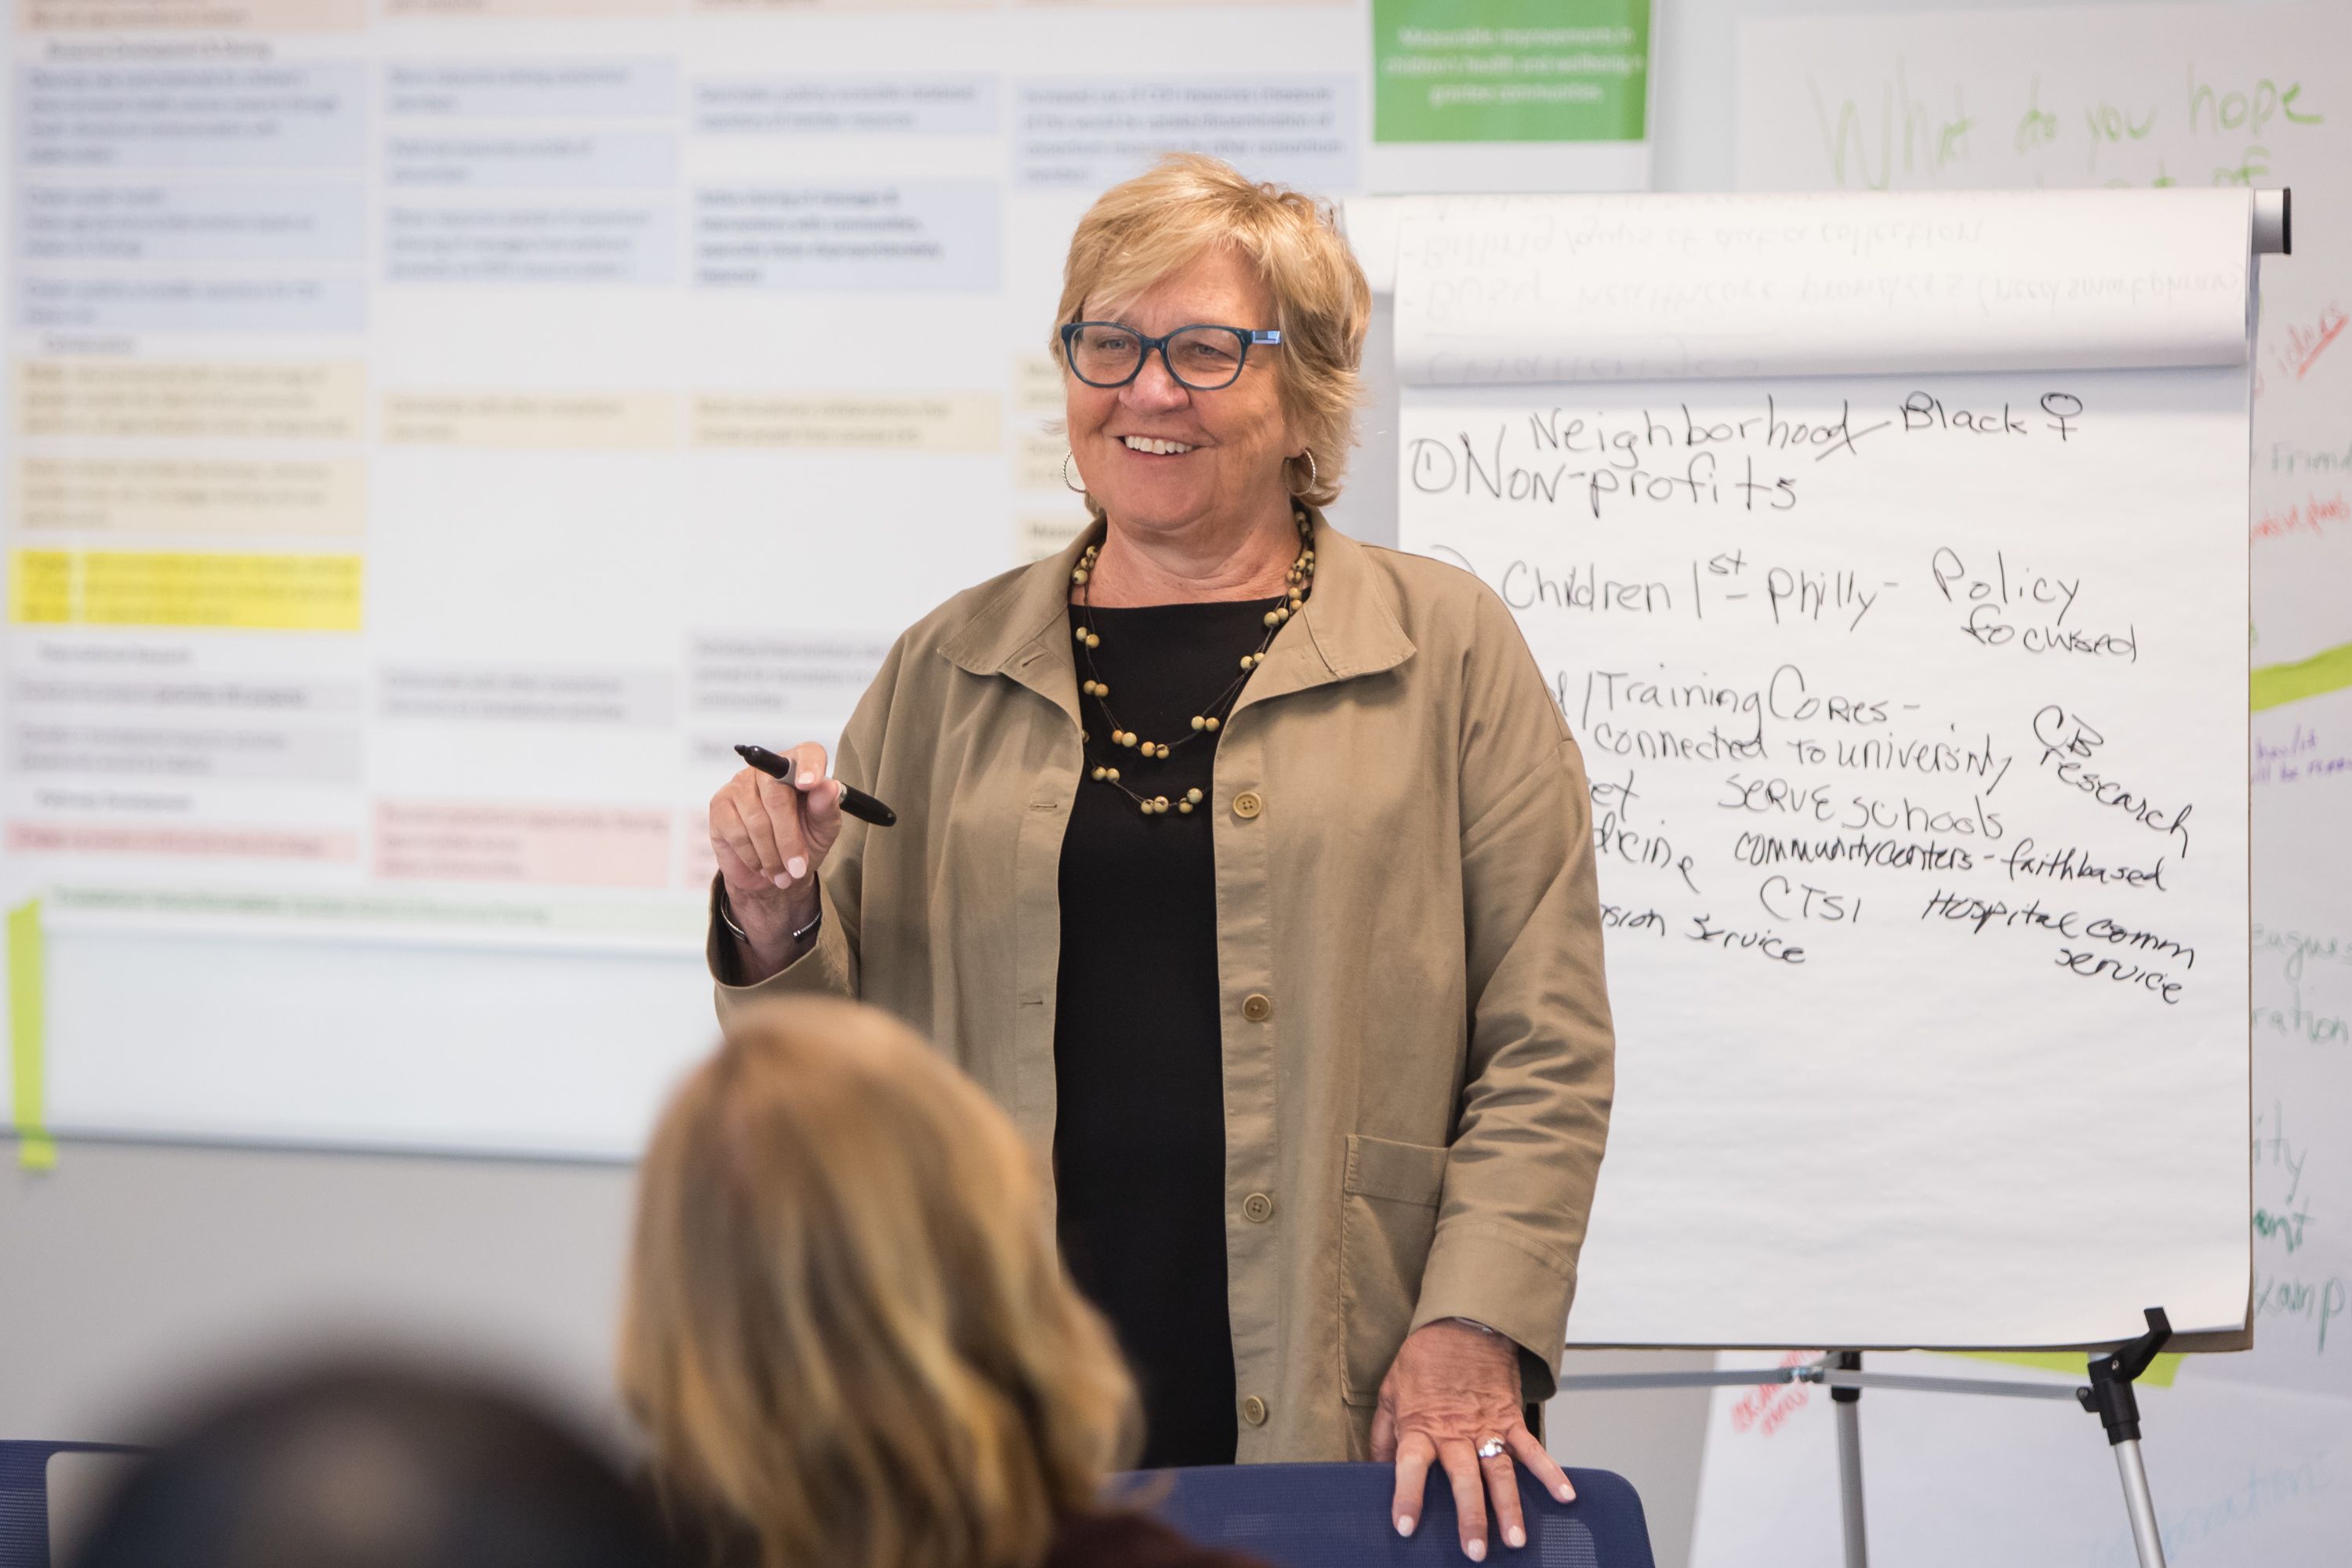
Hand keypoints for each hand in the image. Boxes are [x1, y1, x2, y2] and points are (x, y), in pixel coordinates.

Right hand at [707, 741, 844, 974]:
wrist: (777, 874)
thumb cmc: (808, 844)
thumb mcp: (825, 831)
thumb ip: (828, 807)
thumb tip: (827, 786)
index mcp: (799, 765)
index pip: (804, 753)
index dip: (807, 767)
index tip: (811, 786)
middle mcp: (765, 770)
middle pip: (776, 796)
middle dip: (789, 839)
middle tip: (797, 871)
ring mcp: (737, 788)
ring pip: (753, 822)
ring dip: (769, 857)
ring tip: (782, 875)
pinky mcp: (717, 810)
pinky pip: (732, 837)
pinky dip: (749, 860)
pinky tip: (760, 870)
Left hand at [1371, 1320, 1574, 1560]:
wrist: (1462, 1323)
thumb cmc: (1423, 1360)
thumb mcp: (1390, 1392)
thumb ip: (1382, 1435)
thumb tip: (1370, 1470)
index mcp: (1420, 1426)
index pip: (1409, 1465)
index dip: (1407, 1496)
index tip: (1405, 1527)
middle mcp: (1455, 1432)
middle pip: (1463, 1479)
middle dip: (1470, 1516)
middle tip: (1474, 1552)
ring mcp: (1487, 1427)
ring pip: (1500, 1472)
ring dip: (1509, 1507)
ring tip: (1516, 1541)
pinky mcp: (1511, 1418)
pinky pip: (1532, 1448)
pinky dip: (1550, 1472)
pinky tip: (1565, 1496)